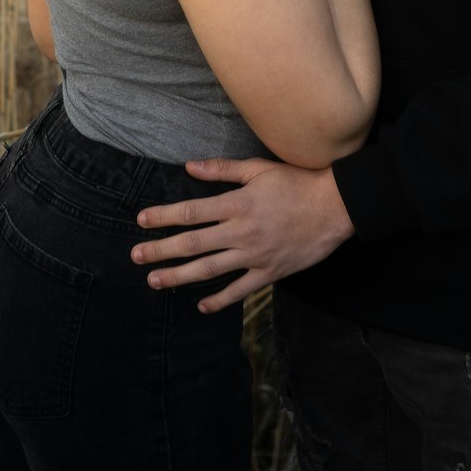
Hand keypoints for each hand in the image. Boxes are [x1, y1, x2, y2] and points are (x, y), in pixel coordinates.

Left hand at [131, 158, 353, 311]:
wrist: (334, 207)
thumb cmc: (297, 182)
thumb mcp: (259, 169)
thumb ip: (223, 169)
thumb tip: (189, 166)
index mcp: (237, 204)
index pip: (191, 212)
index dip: (163, 217)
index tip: (141, 221)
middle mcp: (241, 232)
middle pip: (193, 243)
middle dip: (161, 250)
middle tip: (136, 256)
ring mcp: (255, 255)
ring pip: (210, 269)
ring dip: (179, 276)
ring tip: (155, 280)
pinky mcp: (270, 272)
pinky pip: (240, 290)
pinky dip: (219, 299)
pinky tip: (201, 305)